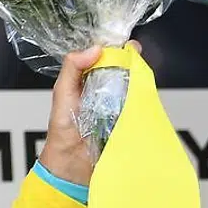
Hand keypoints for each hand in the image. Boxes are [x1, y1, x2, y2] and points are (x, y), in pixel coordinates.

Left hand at [38, 40, 139, 186]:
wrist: (72, 164)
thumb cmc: (63, 130)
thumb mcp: (62, 94)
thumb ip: (72, 69)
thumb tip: (95, 49)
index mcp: (88, 82)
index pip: (105, 59)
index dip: (115, 49)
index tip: (124, 43)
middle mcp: (105, 91)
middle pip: (124, 69)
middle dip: (132, 60)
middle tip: (135, 54)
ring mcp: (120, 105)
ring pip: (135, 85)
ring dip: (139, 77)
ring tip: (139, 70)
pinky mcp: (130, 119)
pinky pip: (141, 105)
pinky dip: (144, 98)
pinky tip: (144, 90)